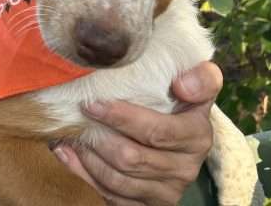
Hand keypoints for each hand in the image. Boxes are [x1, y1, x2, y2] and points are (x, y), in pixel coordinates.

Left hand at [53, 61, 222, 205]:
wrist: (186, 132)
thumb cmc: (184, 99)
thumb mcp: (199, 83)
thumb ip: (201, 78)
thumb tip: (182, 83)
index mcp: (198, 136)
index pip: (158, 132)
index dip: (123, 118)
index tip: (95, 102)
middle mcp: (186, 169)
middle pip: (132, 158)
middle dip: (100, 135)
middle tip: (79, 111)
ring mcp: (167, 191)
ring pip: (118, 180)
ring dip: (89, 156)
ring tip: (71, 132)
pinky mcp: (148, 205)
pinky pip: (110, 195)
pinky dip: (84, 173)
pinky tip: (69, 153)